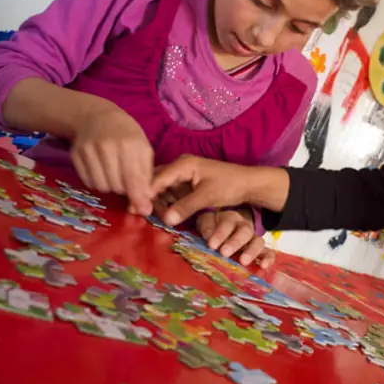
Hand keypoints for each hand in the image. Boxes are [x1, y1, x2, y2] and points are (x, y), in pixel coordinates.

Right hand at [70, 104, 153, 214]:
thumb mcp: (143, 149)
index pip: (133, 178)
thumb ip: (146, 176)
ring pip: (101, 187)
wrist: (97, 116)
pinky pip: (88, 182)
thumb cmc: (126, 135)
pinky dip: (97, 181)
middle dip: (124, 189)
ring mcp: (89, 150)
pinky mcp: (76, 154)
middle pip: (117, 186)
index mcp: (129, 144)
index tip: (144, 210)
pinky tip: (101, 170)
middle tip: (126, 179)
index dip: (139, 197)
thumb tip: (145, 204)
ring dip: (110, 186)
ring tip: (114, 173)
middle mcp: (107, 146)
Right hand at [150, 156, 285, 225]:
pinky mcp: (186, 184)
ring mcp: (182, 175)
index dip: (144, 194)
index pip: (156, 178)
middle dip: (148, 198)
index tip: (134, 209)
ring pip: (162, 189)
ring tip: (150, 217)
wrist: (248, 184)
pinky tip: (162, 214)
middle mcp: (179, 166)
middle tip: (140, 215)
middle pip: (156, 182)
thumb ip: (185, 207)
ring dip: (156, 202)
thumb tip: (165, 219)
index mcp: (183, 164)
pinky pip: (170, 193)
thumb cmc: (230, 186)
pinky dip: (166, 203)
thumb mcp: (207, 197)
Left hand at [197, 208, 274, 268]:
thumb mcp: (206, 221)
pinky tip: (264, 267)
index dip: (220, 234)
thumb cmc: (214, 226)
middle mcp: (245, 227)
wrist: (226, 227)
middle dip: (235, 242)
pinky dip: (268, 259)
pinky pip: (269, 253)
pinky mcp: (261, 250)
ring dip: (251, 252)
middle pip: (245, 232)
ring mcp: (254, 239)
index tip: (212, 245)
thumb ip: (206, 226)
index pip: (227, 224)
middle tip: (224, 253)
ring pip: (258, 242)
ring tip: (244, 262)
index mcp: (230, 218)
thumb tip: (208, 235)